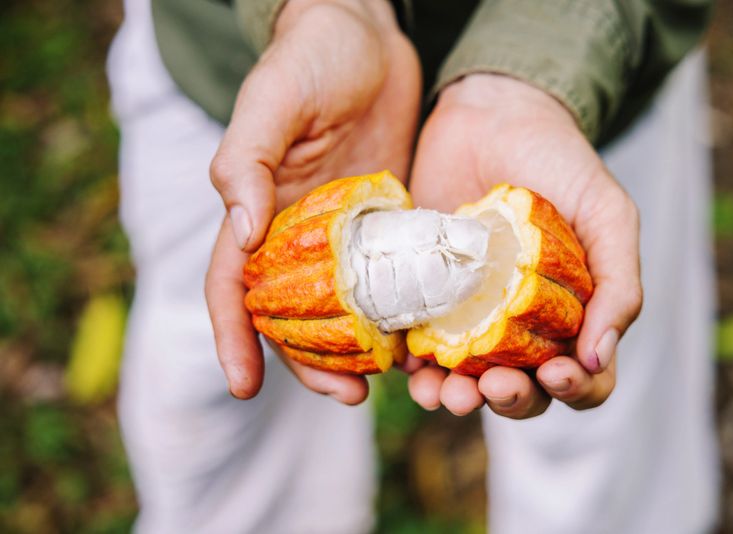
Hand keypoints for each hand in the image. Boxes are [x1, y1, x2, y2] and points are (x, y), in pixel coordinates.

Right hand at [205, 0, 420, 400]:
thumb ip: (248, 163)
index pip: (231, 287)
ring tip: (385, 380)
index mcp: (259, 212)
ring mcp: (346, 235)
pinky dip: (398, 311)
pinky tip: (421, 335)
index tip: (243, 386)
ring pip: (343, 309)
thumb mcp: (271, 102)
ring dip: (356, 350)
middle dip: (308, 362)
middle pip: (291, 315)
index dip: (233, 338)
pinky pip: (390, 277)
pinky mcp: (389, 225)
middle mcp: (298, 234)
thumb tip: (241, 235)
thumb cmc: (312, 59)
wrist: (370, 37)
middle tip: (346, 397)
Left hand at [406, 74, 641, 418]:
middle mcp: (521, 324)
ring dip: (457, 398)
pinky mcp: (425, 295)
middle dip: (510, 399)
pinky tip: (411, 366)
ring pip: (466, 380)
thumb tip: (598, 358)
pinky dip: (414, 367)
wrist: (491, 115)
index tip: (557, 372)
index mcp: (573, 313)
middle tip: (494, 385)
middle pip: (521, 389)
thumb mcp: (607, 214)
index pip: (583, 376)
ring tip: (444, 393)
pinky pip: (418, 345)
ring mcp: (470, 313)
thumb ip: (618, 283)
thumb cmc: (559, 163)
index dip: (574, 389)